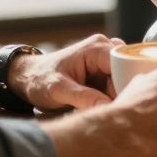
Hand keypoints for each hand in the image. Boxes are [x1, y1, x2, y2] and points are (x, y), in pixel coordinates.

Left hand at [8, 34, 124, 110]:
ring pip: (125, 76)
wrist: (28, 77)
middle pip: (128, 69)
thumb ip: (83, 98)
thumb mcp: (58, 90)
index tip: (119, 104)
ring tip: (105, 108)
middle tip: (112, 109)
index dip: (125, 84)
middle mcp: (104, 47)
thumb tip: (108, 107)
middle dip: (123, 89)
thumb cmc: (39, 80)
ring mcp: (105, 57)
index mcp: (96, 48)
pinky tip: (103, 104)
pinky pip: (118, 80)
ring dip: (118, 92)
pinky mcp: (103, 68)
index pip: (125, 63)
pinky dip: (113, 93)